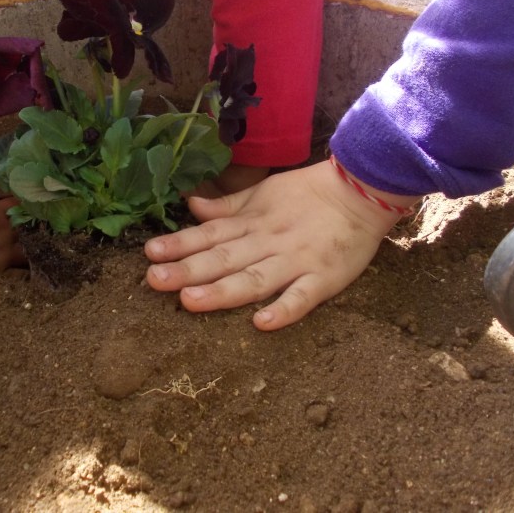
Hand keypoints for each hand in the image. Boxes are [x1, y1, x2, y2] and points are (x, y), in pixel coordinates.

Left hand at [145, 160, 417, 330]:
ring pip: (254, 278)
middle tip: (154, 279)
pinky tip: (260, 323)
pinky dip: (284, 309)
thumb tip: (191, 206)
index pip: (210, 234)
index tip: (150, 252)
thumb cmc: (308, 194)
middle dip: (187, 268)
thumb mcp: (263, 192)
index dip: (180, 243)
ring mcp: (296, 261)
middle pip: (224, 258)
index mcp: (253, 222)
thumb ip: (227, 207)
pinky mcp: (324, 278)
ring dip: (222, 290)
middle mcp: (268, 241)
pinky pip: (303, 297)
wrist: (363, 190)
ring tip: (189, 300)